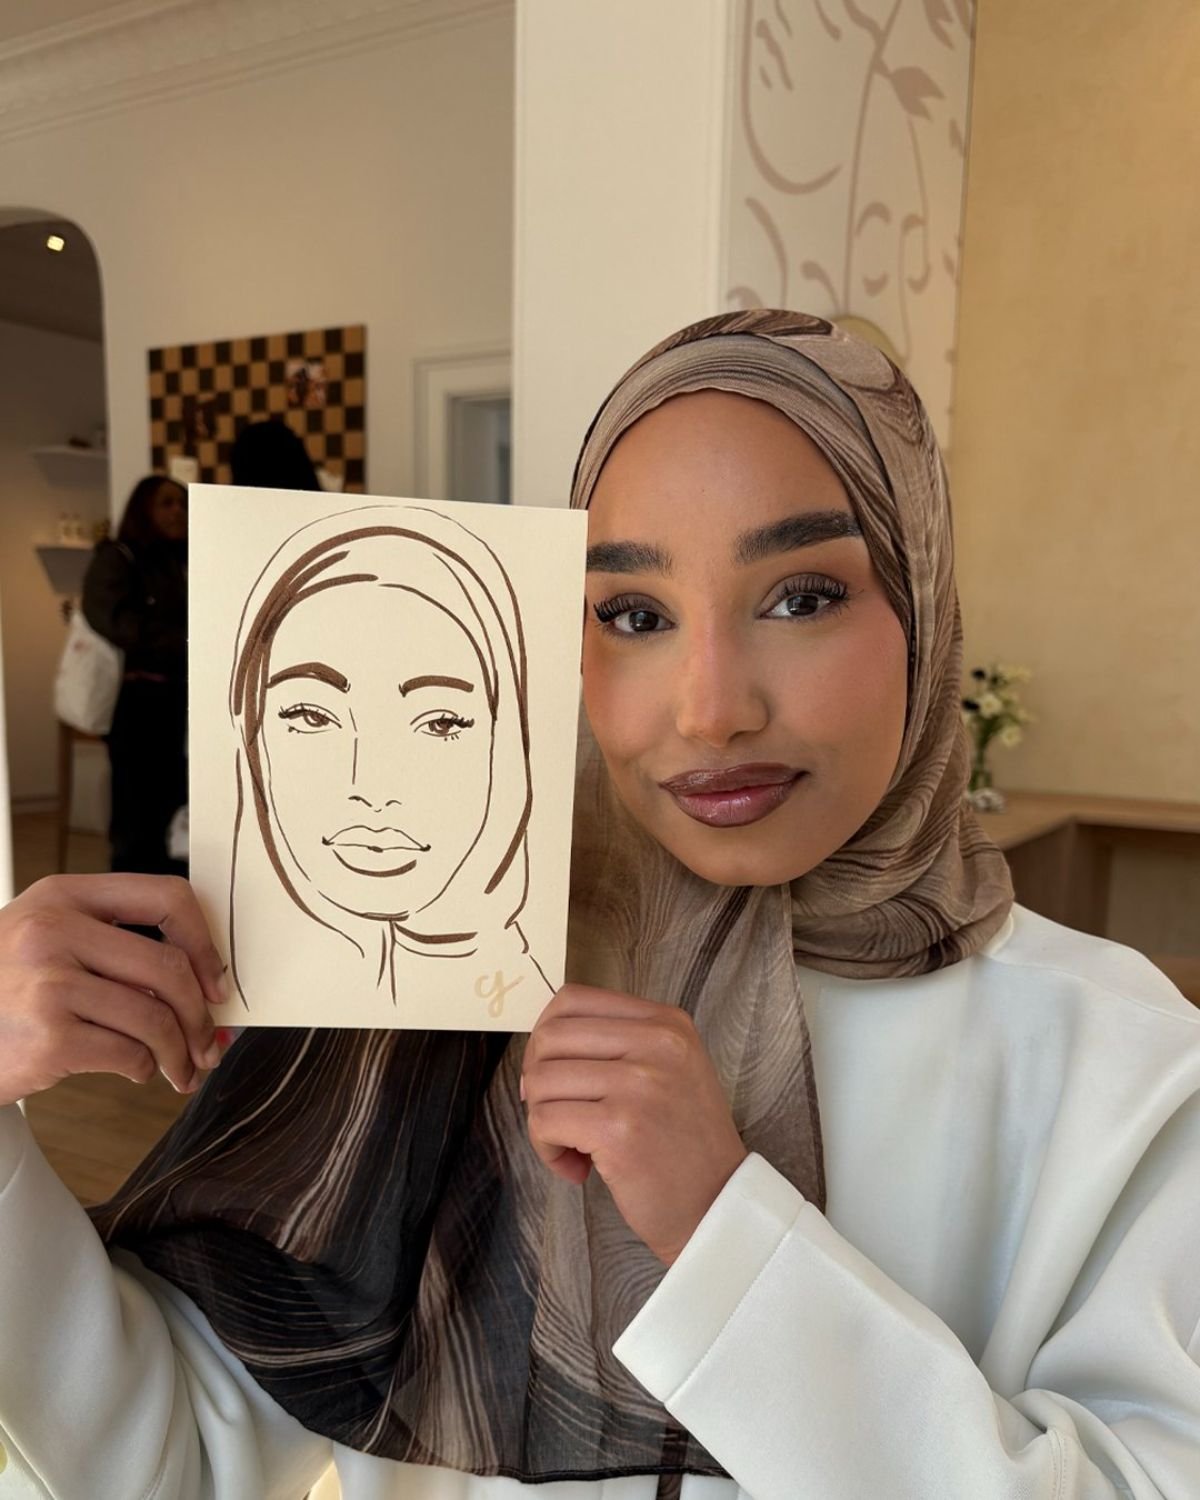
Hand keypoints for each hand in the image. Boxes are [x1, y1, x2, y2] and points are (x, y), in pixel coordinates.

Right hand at [0, 874, 228, 1108]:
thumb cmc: (7, 993)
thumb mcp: (48, 942)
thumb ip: (116, 948)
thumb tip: (208, 987)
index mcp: (64, 895)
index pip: (165, 897)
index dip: (205, 942)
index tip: (216, 981)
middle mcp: (53, 930)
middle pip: (169, 968)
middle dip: (201, 1015)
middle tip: (208, 1043)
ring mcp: (47, 982)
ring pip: (155, 1018)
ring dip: (180, 1052)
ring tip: (183, 1069)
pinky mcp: (47, 1036)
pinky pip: (129, 1054)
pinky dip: (144, 1069)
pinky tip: (136, 1071)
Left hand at [522, 984, 747, 1265]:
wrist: (718, 1205)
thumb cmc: (684, 1143)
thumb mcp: (669, 1070)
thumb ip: (616, 1047)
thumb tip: (538, 1054)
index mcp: (666, 1022)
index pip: (573, 1000)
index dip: (545, 1035)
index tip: (552, 1072)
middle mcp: (656, 1043)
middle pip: (550, 1038)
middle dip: (537, 1080)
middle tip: (556, 1115)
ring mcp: (638, 1084)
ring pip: (542, 1081)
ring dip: (542, 1121)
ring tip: (571, 1147)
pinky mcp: (618, 1129)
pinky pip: (545, 1122)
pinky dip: (547, 1149)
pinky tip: (574, 1167)